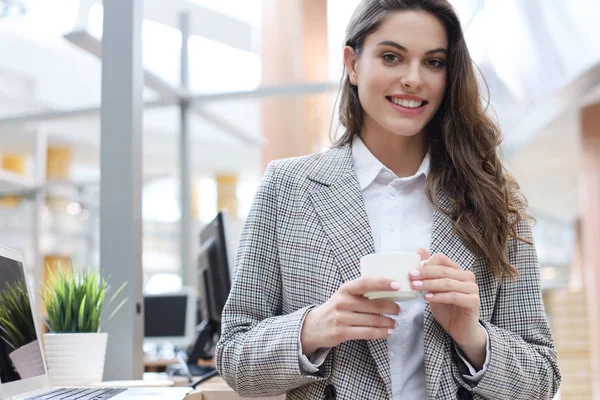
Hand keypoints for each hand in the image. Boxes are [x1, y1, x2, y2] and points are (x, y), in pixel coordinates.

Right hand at [300, 277, 400, 356]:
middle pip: (373, 304)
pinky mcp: (342, 333)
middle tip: (398, 310)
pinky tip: (388, 331)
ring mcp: (342, 318)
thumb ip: (361, 292)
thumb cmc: (335, 308)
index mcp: (345, 289)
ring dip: (388, 322)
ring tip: (394, 322)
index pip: (365, 283)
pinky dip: (381, 332)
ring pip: (372, 320)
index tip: (397, 285)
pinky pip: (367, 332)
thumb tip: (388, 291)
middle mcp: (342, 302)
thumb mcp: (344, 295)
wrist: (313, 326)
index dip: (382, 283)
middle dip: (391, 307)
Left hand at [411, 250, 485, 366]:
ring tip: (415, 287)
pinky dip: (439, 296)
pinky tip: (427, 298)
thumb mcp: (433, 290)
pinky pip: (454, 296)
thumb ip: (428, 274)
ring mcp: (473, 289)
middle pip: (444, 270)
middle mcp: (468, 277)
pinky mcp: (474, 302)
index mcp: (458, 271)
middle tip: (410, 277)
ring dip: (429, 284)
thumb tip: (418, 251)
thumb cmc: (446, 309)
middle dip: (425, 273)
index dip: (426, 263)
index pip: (442, 259)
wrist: (460, 331)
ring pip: (448, 283)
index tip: (411, 271)